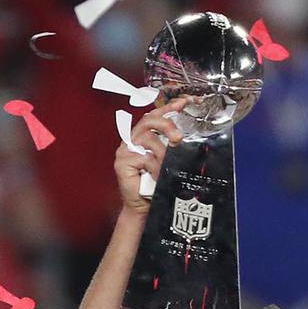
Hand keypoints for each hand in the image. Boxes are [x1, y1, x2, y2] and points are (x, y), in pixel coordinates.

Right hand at [115, 97, 188, 214]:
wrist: (143, 206)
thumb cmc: (154, 184)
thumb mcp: (166, 161)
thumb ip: (170, 147)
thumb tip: (183, 136)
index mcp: (142, 137)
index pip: (154, 115)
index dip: (169, 107)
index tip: (185, 102)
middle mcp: (132, 140)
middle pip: (149, 120)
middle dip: (167, 125)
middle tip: (179, 137)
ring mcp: (125, 151)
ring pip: (148, 139)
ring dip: (163, 153)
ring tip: (166, 166)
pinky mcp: (121, 163)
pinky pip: (143, 158)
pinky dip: (154, 167)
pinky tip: (157, 175)